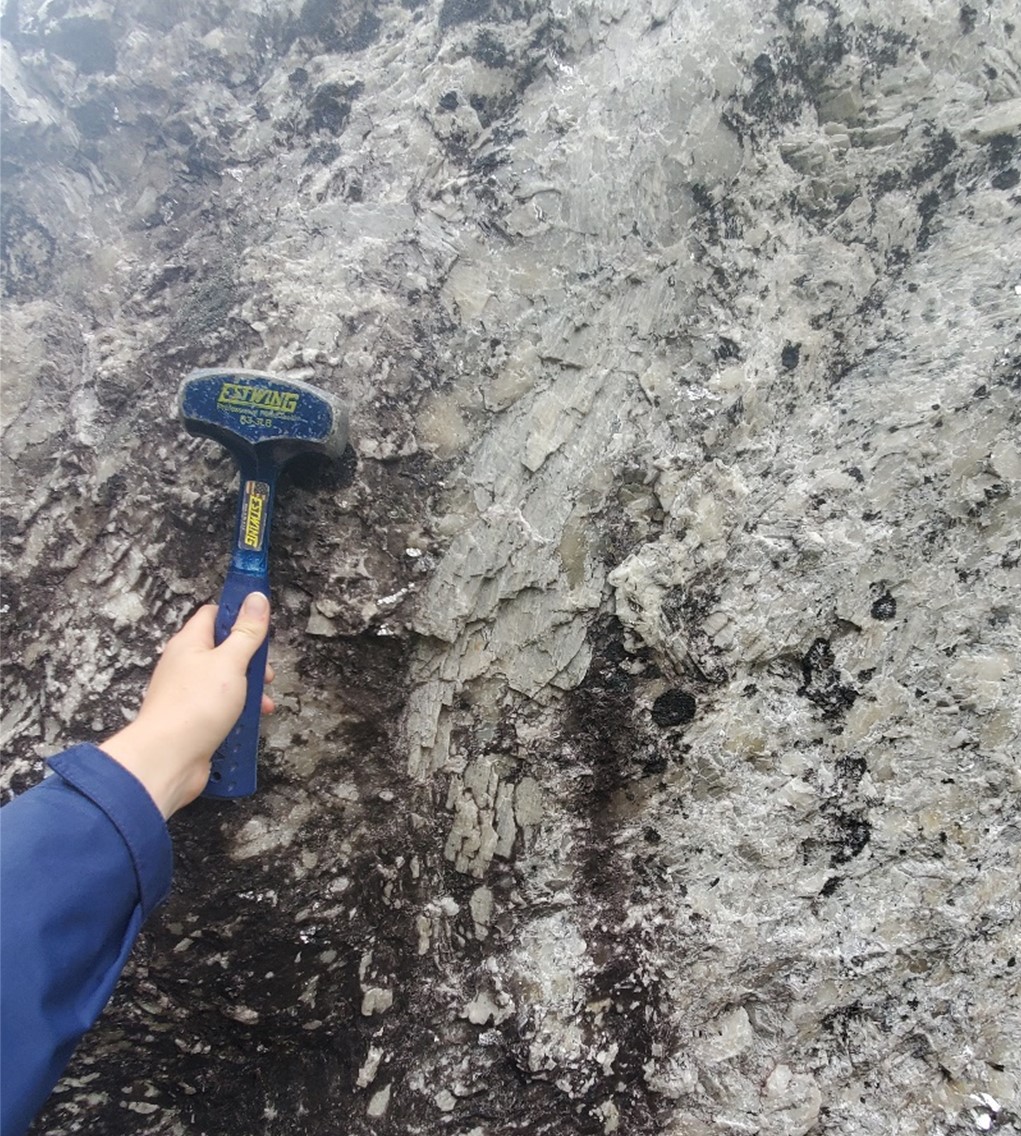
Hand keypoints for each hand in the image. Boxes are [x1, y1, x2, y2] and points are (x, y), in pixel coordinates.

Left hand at [101, 593, 274, 817]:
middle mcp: (186, 665)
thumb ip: (246, 631)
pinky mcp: (193, 718)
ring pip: (225, 681)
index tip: (261, 619)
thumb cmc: (193, 708)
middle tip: (263, 671)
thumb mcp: (231, 662)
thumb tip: (255, 599)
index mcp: (190, 643)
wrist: (167, 759)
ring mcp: (188, 693)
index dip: (240, 614)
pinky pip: (220, 707)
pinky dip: (238, 713)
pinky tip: (248, 722)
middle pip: (224, 649)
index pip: (215, 614)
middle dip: (250, 660)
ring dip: (248, 690)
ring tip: (261, 703)